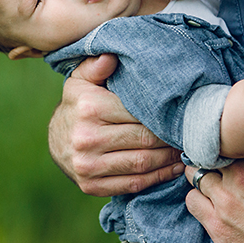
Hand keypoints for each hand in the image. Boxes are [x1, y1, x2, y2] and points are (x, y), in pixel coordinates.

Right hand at [48, 54, 183, 196]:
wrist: (54, 140)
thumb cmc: (77, 105)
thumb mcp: (81, 80)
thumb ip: (96, 65)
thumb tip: (111, 56)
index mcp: (89, 108)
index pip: (138, 113)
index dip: (163, 115)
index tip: (182, 114)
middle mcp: (86, 138)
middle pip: (144, 139)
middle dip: (170, 138)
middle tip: (190, 134)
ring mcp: (87, 165)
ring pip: (141, 163)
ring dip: (169, 160)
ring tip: (185, 151)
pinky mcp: (90, 186)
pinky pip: (133, 184)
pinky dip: (157, 178)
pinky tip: (171, 169)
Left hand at [184, 153, 243, 242]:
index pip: (229, 143)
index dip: (224, 148)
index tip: (223, 153)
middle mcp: (239, 179)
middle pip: (208, 156)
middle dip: (209, 161)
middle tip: (211, 169)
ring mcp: (224, 201)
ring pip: (195, 175)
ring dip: (200, 180)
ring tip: (207, 187)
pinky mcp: (215, 223)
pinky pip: (191, 201)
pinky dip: (196, 201)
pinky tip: (205, 205)